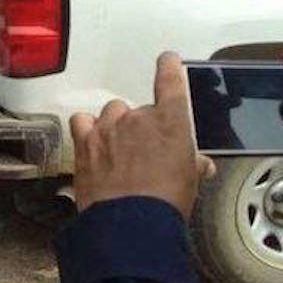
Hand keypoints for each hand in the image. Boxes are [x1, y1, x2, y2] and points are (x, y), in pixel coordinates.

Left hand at [70, 52, 215, 220]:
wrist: (130, 223)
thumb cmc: (164, 203)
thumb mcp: (190, 181)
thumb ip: (193, 163)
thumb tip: (200, 163)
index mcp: (170, 122)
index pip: (170, 82)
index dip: (169, 67)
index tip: (167, 59)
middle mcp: (138, 117)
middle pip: (140, 110)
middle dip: (143, 128)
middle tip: (145, 154)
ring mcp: (109, 127)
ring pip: (112, 113)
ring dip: (115, 126)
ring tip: (119, 151)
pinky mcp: (85, 142)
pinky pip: (82, 121)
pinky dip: (87, 128)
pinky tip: (93, 142)